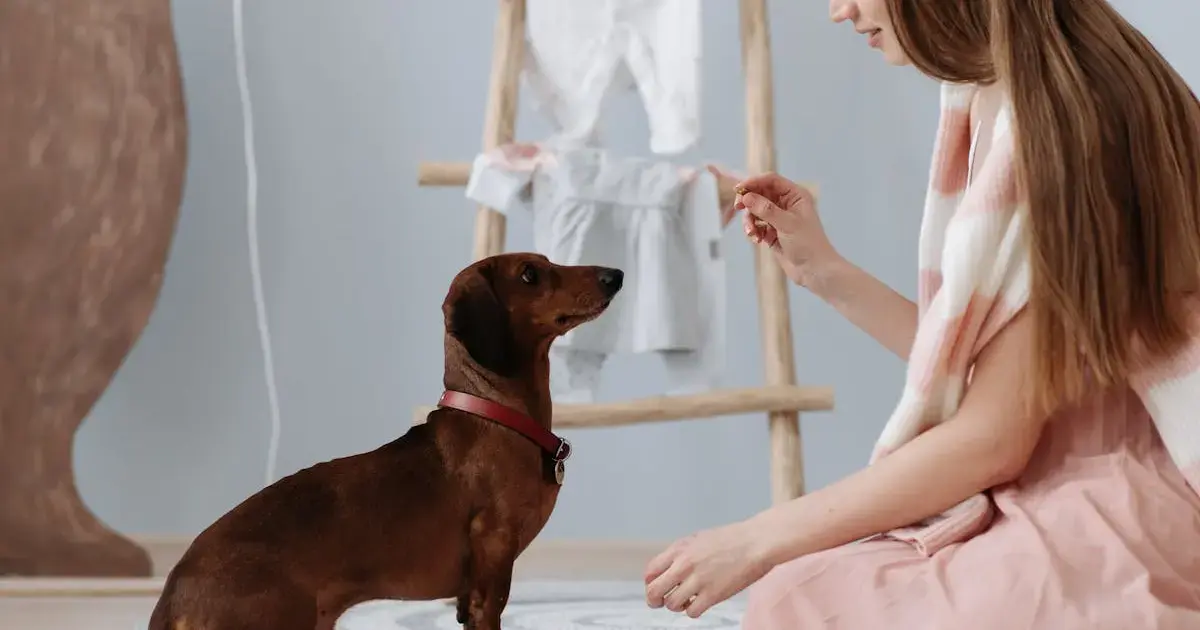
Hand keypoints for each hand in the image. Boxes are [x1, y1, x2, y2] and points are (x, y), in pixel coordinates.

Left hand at [643, 520, 773, 617]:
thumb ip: (681, 554)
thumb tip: (668, 570)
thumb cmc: (732, 539)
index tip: (656, 587)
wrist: (756, 541)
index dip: (650, 583)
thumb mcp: (699, 539)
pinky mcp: (713, 594)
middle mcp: (685, 564)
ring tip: (687, 600)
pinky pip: (692, 612)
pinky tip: (700, 603)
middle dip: (655, 600)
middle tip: (661, 602)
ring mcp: (698, 580)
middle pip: (654, 591)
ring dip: (677, 606)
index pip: (650, 572)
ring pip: (672, 604)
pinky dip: (693, 611)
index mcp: (679, 549)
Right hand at [735, 172, 838, 286]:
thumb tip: (746, 197)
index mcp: (795, 195)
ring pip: (755, 210)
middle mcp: (786, 204)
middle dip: (749, 202)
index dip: (754, 182)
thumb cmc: (808, 244)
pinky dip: (753, 230)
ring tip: (752, 233)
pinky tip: (757, 240)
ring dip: (750, 220)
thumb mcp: (787, 224)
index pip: (771, 181)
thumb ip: (766, 209)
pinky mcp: (772, 232)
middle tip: (738, 207)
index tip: (738, 189)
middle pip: (760, 194)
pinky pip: (756, 225)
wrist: (814, 270)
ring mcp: (778, 218)